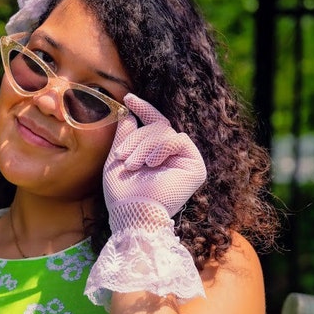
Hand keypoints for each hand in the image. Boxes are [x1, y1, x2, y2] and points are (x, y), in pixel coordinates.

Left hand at [103, 93, 206, 227]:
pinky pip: (178, 140)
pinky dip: (161, 148)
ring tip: (132, 165)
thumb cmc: (122, 194)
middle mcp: (174, 158)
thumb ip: (124, 136)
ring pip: (165, 132)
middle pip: (157, 127)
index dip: (144, 109)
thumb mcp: (117, 159)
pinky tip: (151, 164)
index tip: (128, 98)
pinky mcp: (196, 168)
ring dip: (144, 146)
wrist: (133, 215)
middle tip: (122, 158)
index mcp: (157, 156)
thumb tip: (128, 113)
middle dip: (136, 139)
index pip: (155, 125)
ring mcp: (186, 162)